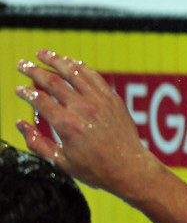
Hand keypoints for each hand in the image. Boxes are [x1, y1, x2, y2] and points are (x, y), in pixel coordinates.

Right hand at [15, 50, 156, 196]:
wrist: (130, 168)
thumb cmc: (96, 169)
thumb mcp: (61, 161)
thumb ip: (38, 143)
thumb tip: (20, 125)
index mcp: (67, 125)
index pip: (40, 100)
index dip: (26, 92)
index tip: (19, 89)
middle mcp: (83, 109)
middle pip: (53, 81)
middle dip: (34, 70)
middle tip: (22, 64)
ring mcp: (100, 102)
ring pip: (74, 73)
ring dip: (56, 60)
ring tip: (42, 54)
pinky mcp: (113, 99)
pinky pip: (95, 77)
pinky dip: (80, 67)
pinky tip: (71, 63)